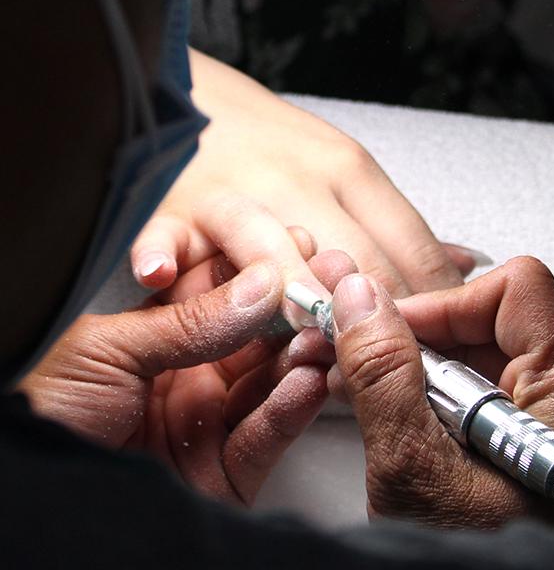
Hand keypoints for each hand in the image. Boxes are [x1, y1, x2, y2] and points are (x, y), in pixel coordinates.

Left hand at [19, 248, 347, 505]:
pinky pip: (265, 436)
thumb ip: (188, 319)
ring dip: (302, 356)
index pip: (222, 290)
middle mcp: (192, 371)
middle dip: (295, 309)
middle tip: (329, 287)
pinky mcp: (225, 472)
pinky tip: (310, 380)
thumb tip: (262, 284)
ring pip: (272, 381)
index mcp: (160, 333)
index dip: (259, 268)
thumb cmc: (51, 408)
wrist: (38, 491)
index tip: (297, 247)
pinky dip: (292, 408)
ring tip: (325, 334)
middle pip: (258, 334)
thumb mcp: (108, 347)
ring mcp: (211, 419)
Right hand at [131, 50, 465, 327]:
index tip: (441, 350)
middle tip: (397, 378)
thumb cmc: (276, 144)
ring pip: (274, 250)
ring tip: (318, 349)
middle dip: (380, 325)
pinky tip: (162, 277)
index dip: (431, 306)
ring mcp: (236, 190)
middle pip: (357, 261)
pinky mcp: (174, 205)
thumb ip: (398, 223)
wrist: (199, 97)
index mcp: (349, 168)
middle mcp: (298, 178)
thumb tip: (463, 263)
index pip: (409, 247)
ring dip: (299, 303)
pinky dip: (161, 254)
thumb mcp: (347, 169)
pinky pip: (166, 234)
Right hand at [330, 257, 553, 533]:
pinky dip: (431, 398)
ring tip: (369, 400)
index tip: (389, 332)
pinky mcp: (531, 438)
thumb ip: (384, 375)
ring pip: (478, 354)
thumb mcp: (418, 472)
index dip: (444, 303)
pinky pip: (479, 390)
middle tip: (363, 366)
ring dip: (416, 370)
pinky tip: (396, 422)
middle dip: (416, 340)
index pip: (512, 289)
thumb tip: (358, 299)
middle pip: (490, 318)